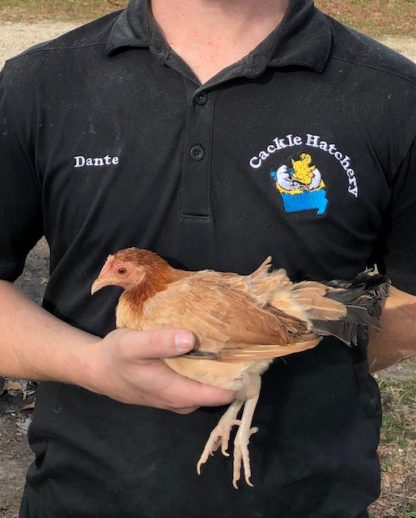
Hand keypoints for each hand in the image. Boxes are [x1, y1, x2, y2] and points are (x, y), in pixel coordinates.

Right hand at [87, 328, 234, 413]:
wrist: (97, 369)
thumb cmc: (116, 357)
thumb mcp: (134, 345)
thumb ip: (161, 342)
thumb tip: (191, 339)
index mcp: (178, 393)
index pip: (224, 393)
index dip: (241, 374)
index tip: (253, 350)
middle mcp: (184, 400)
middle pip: (221, 389)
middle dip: (234, 368)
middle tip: (243, 338)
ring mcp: (180, 397)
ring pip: (211, 384)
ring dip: (221, 366)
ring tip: (230, 338)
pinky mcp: (175, 389)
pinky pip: (200, 380)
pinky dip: (207, 366)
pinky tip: (208, 346)